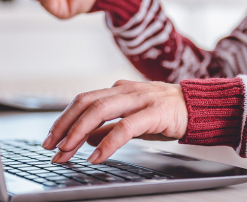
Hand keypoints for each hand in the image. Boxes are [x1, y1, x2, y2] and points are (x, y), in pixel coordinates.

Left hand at [42, 80, 187, 163]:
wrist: (194, 105)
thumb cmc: (163, 111)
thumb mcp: (131, 118)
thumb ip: (108, 126)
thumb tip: (86, 139)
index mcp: (118, 89)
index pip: (84, 100)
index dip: (65, 118)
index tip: (52, 138)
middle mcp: (125, 90)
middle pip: (87, 102)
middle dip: (65, 125)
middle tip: (52, 147)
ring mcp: (140, 98)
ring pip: (101, 110)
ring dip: (79, 132)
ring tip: (66, 152)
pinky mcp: (154, 111)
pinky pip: (126, 126)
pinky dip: (108, 142)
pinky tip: (97, 157)